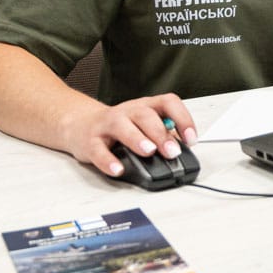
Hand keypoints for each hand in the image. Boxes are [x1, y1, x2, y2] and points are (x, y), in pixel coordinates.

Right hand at [66, 95, 197, 176]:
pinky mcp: (90, 140)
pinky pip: (98, 150)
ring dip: (137, 139)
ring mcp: (107, 124)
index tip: (191, 139)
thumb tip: (181, 151)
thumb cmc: (119, 127)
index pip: (168, 103)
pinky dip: (108, 161)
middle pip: (145, 115)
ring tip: (149, 152)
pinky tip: (118, 169)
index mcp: (145, 106)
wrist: (80, 124)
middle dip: (161, 134)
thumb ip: (162, 135)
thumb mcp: (143, 126)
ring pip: (122, 126)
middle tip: (172, 152)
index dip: (183, 118)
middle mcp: (127, 111)